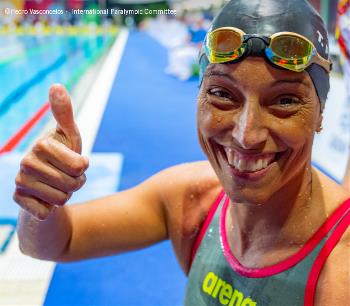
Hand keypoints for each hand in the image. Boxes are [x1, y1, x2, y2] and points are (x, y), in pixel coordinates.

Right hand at [13, 84, 88, 219]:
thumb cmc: (63, 158)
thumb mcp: (70, 136)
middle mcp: (26, 161)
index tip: (74, 163)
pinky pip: (46, 211)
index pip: (81, 166)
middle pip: (73, 183)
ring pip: (62, 198)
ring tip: (57, 186)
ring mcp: (20, 181)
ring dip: (65, 195)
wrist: (47, 184)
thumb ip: (65, 113)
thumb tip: (56, 84)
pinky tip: (44, 199)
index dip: (83, 168)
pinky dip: (51, 208)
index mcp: (41, 144)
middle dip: (76, 183)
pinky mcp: (18, 200)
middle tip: (66, 177)